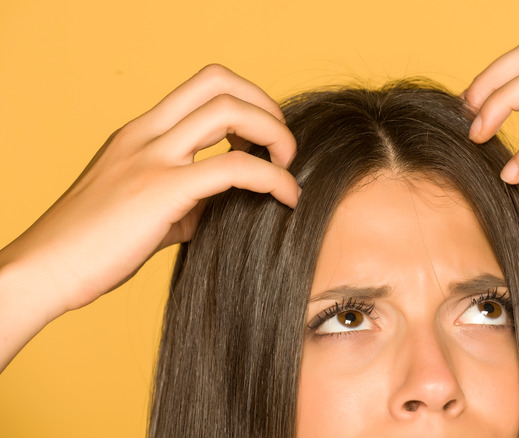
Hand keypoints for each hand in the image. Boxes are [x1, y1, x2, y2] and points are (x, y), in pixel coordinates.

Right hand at [0, 64, 298, 369]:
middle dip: (264, 105)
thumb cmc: (91, 247)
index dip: (246, 102)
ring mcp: (151, 158)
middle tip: (282, 147)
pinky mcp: (161, 191)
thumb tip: (224, 206)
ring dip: (274, 132)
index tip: (262, 140)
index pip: (203, 87)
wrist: (44, 271)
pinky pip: (233, 167)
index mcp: (139, 134)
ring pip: (228, 110)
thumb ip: (185, 199)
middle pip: (218, 81)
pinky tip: (287, 199)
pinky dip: (272, 178)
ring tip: (288, 167)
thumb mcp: (143, 208)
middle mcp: (145, 134)